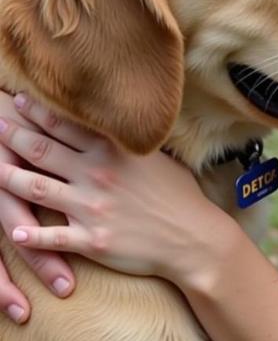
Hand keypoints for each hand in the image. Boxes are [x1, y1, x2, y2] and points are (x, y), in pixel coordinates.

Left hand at [0, 95, 232, 285]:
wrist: (195, 239)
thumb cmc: (181, 197)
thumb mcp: (159, 160)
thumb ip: (133, 145)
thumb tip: (123, 126)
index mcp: (114, 152)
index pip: (67, 126)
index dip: (39, 112)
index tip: (20, 100)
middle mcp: (98, 175)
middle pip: (43, 151)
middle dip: (12, 136)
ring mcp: (92, 208)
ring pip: (36, 189)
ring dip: (7, 178)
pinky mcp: (93, 240)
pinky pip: (52, 237)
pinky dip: (29, 235)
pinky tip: (13, 230)